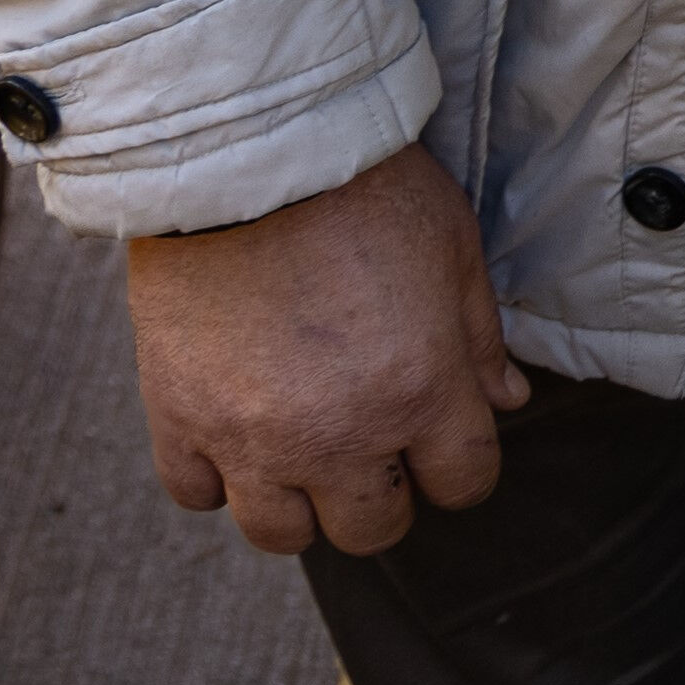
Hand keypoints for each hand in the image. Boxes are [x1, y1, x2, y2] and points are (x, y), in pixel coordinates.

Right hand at [120, 138, 534, 557]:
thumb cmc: (363, 186)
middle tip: (370, 444)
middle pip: (372, 528)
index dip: (459, 465)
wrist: (245, 151)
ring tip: (299, 448)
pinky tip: (232, 429)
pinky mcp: (178, 417)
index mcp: (421, 391)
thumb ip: (480, 335)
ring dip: (297, 501)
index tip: (442, 441)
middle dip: (382, 494)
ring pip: (280, 533)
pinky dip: (214, 474)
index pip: (463, 484)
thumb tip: (506, 400)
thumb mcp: (453, 244)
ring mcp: (251, 436)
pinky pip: (196, 494)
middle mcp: (339, 434)